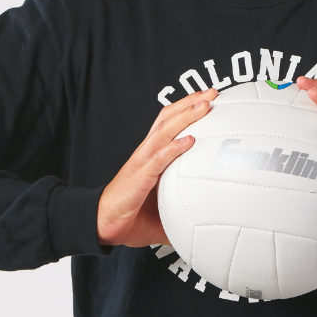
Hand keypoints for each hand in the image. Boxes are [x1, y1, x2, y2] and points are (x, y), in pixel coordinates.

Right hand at [96, 87, 216, 246]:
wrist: (104, 224)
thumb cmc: (132, 213)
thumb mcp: (164, 205)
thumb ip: (184, 204)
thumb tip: (207, 215)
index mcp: (151, 155)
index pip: (169, 123)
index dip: (187, 107)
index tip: (208, 97)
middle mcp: (146, 153)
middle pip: (168, 118)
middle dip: (190, 102)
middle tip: (212, 93)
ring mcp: (142, 162)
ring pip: (164, 131)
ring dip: (185, 116)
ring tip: (204, 106)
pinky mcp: (139, 177)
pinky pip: (158, 159)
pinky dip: (174, 148)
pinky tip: (189, 140)